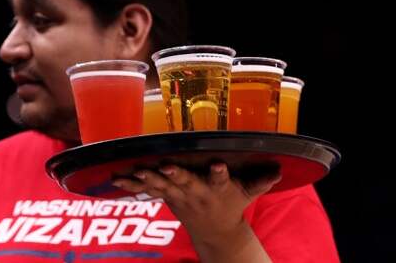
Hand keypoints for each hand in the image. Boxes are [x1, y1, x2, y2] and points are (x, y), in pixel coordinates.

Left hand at [113, 163, 280, 261]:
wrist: (213, 231)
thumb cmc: (229, 205)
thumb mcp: (246, 195)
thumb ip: (259, 181)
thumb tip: (280, 169)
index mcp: (216, 190)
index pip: (221, 180)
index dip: (220, 174)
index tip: (219, 165)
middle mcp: (196, 193)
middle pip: (186, 183)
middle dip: (177, 176)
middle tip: (166, 167)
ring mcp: (179, 197)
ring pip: (161, 187)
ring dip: (147, 179)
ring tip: (133, 171)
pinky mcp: (166, 197)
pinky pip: (146, 190)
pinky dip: (131, 185)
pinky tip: (116, 178)